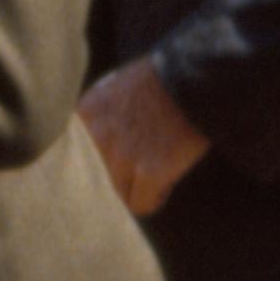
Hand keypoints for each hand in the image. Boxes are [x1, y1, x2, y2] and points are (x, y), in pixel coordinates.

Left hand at [77, 60, 210, 217]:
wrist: (198, 76)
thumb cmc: (165, 79)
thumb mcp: (120, 85)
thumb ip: (104, 113)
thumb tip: (96, 145)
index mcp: (87, 110)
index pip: (81, 153)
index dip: (107, 156)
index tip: (126, 152)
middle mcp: (97, 134)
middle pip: (100, 175)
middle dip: (121, 173)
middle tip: (143, 166)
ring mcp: (121, 154)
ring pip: (120, 192)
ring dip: (139, 185)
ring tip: (160, 169)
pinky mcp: (148, 172)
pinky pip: (141, 204)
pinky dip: (155, 198)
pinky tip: (166, 182)